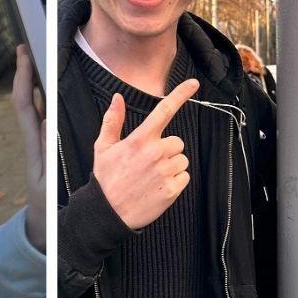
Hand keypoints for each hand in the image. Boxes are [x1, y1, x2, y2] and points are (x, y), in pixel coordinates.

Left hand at [13, 46, 47, 249]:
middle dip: (27, 74)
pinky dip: (47, 105)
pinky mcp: (45, 154)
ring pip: (37, 110)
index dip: (23, 78)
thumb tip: (48, 122)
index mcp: (33, 148)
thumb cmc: (47, 214)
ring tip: (40, 63)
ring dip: (37, 86)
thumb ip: (46, 156)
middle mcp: (35, 143)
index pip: (25, 105)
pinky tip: (53, 95)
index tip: (22, 53)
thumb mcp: (47, 186)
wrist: (44, 234)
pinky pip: (46, 123)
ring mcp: (39, 148)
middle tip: (28, 47)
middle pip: (29, 101)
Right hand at [93, 79, 198, 229]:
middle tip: (149, 162)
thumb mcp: (103, 147)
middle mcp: (155, 153)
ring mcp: (165, 172)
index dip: (181, 95)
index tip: (194, 84)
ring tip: (152, 176)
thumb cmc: (106, 179)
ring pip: (182, 160)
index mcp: (140, 140)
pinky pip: (184, 177)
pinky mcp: (172, 189)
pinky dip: (175, 181)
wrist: (108, 212)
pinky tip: (158, 187)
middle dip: (167, 150)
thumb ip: (112, 121)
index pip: (164, 111)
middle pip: (177, 142)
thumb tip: (117, 98)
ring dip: (172, 166)